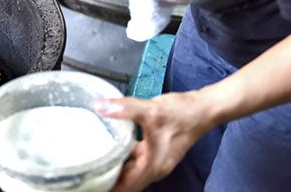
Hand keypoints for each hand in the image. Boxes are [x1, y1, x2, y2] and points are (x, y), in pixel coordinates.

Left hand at [95, 91, 214, 191]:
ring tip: (93, 161)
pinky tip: (110, 146)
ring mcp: (155, 159)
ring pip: (131, 170)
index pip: (127, 187)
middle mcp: (154, 167)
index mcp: (153, 166)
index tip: (91, 184)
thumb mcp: (151, 111)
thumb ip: (125, 109)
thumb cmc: (182, 114)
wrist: (202, 108)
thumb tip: (99, 106)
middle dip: (108, 180)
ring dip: (115, 169)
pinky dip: (122, 157)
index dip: (109, 188)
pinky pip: (135, 159)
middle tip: (87, 172)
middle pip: (127, 181)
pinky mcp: (155, 150)